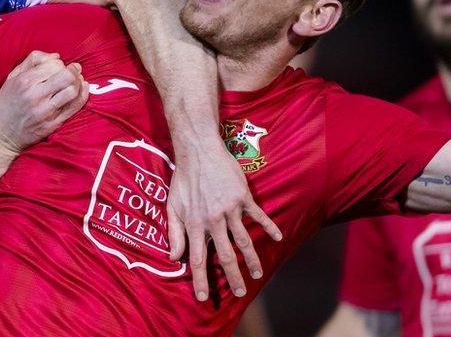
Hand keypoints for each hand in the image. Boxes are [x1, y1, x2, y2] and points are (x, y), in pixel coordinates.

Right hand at [0, 51, 88, 155]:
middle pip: (67, 76)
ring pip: (73, 91)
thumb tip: (56, 56)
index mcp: (25, 81)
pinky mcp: (53, 124)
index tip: (57, 67)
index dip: (59, 63)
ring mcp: (46, 111)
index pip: (54, 64)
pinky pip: (75, 107)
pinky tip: (82, 90)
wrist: (2, 134)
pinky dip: (83, 95)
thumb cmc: (7, 104)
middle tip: (73, 71)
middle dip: (73, 71)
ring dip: (79, 83)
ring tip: (77, 81)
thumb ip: (32, 61)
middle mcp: (36, 96)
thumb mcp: (12, 77)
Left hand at [166, 141, 282, 301]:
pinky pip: (258, 215)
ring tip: (258, 274)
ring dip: (252, 260)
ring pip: (243, 240)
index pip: (198, 259)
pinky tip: (278, 238)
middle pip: (225, 255)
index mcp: (195, 224)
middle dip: (233, 277)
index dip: (201, 280)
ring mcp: (229, 209)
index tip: (204, 298)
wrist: (199, 151)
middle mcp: (213, 220)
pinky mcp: (242, 197)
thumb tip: (173, 257)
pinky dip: (269, 227)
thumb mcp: (172, 206)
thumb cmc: (184, 179)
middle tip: (241, 293)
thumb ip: (174, 233)